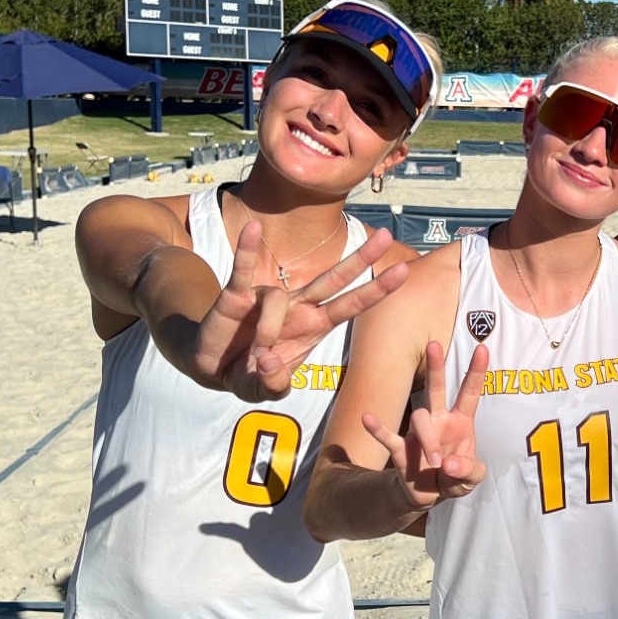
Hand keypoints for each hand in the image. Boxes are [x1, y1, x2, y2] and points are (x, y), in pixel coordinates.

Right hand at [193, 224, 408, 401]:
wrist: (214, 367)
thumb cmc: (249, 374)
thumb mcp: (265, 389)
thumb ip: (274, 384)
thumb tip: (268, 361)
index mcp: (313, 327)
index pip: (351, 305)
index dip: (375, 290)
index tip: (403, 271)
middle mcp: (297, 307)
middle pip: (334, 279)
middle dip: (361, 260)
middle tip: (387, 236)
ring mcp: (269, 297)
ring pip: (278, 299)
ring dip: (267, 331)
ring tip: (256, 354)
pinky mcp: (238, 294)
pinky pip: (243, 269)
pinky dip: (247, 250)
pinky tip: (252, 228)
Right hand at [362, 340, 488, 509]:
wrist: (429, 495)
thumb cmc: (454, 477)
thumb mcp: (472, 478)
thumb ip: (468, 471)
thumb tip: (448, 464)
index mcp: (460, 423)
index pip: (470, 393)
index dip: (476, 372)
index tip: (482, 348)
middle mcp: (439, 421)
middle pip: (436, 388)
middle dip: (435, 367)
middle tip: (434, 344)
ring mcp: (417, 433)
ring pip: (420, 420)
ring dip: (429, 442)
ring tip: (436, 464)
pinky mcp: (400, 449)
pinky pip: (388, 436)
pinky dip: (377, 428)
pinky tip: (366, 418)